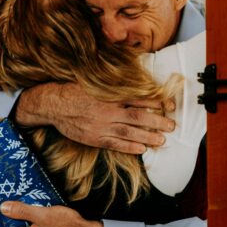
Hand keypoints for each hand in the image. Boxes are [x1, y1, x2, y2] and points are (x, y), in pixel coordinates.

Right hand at [14, 82, 174, 153]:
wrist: (54, 105)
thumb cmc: (75, 90)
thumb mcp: (94, 80)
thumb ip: (114, 81)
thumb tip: (134, 76)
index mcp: (110, 95)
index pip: (138, 98)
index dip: (156, 102)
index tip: (169, 105)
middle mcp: (108, 110)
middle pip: (138, 116)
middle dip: (157, 121)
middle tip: (172, 125)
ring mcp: (102, 126)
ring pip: (129, 132)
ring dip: (147, 136)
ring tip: (162, 140)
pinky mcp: (95, 138)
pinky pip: (115, 144)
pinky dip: (129, 147)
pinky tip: (141, 149)